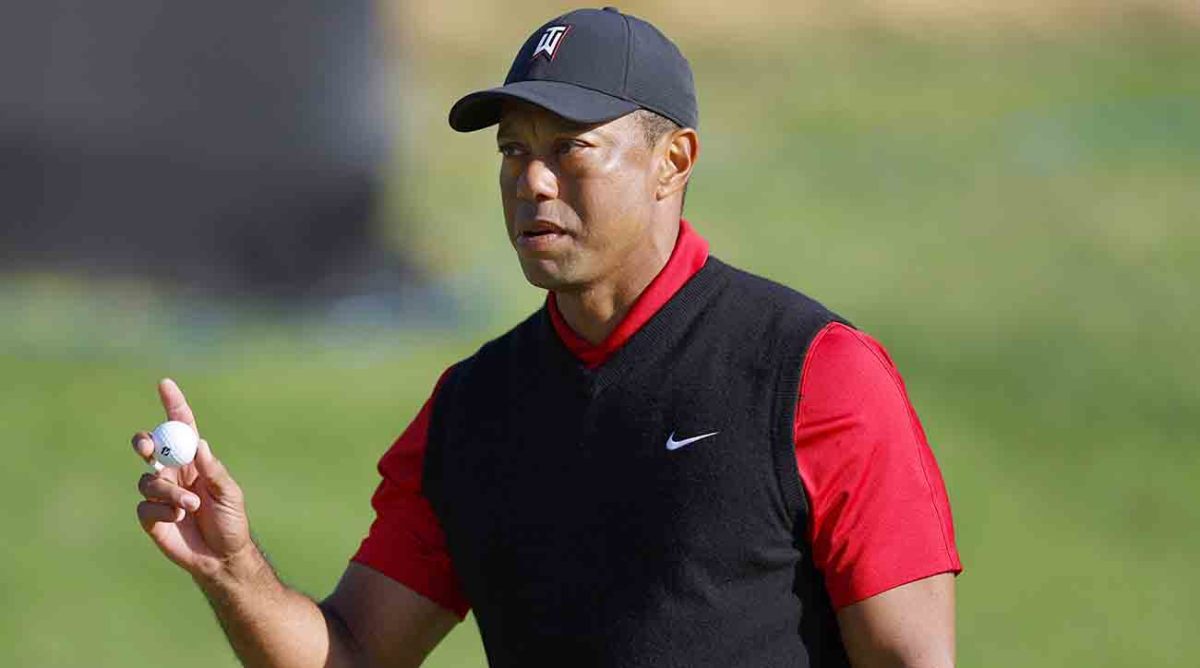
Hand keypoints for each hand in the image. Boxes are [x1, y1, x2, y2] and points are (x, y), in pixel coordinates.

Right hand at [132, 379, 254, 581]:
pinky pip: (145, 505)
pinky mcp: (151, 516)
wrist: (221, 557)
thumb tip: (198, 444)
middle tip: (148, 447)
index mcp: (195, 461)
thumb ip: (213, 470)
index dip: (173, 404)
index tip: (165, 384)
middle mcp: (175, 472)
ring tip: (191, 505)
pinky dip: (163, 510)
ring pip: (148, 479)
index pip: (181, 427)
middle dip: (145, 442)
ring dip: (169, 491)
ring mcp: (161, 493)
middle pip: (151, 447)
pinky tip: (178, 518)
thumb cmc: (231, 522)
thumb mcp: (229, 494)